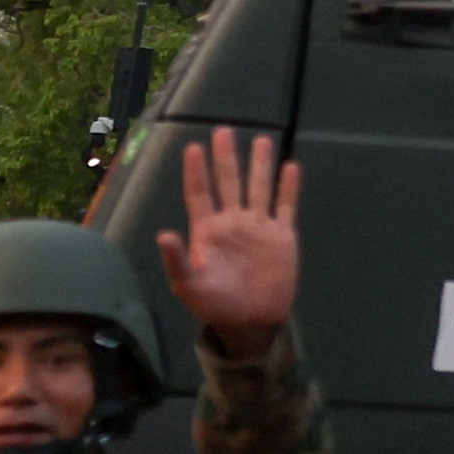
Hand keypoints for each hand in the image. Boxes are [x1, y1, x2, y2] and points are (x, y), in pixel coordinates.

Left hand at [164, 129, 302, 352]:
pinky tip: (290, 167)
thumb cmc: (214, 304)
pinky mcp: (282, 236)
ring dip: (259, 165)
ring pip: (258, 188)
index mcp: (208, 231)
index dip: (197, 172)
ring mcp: (259, 227)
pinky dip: (288, 187)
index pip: (200, 194)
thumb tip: (163, 233)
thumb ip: (177, 259)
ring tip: (260, 140)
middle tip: (224, 131)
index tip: (193, 147)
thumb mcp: (188, 285)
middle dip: (226, 158)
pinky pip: (286, 206)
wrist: (250, 321)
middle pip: (229, 183)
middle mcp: (233, 223)